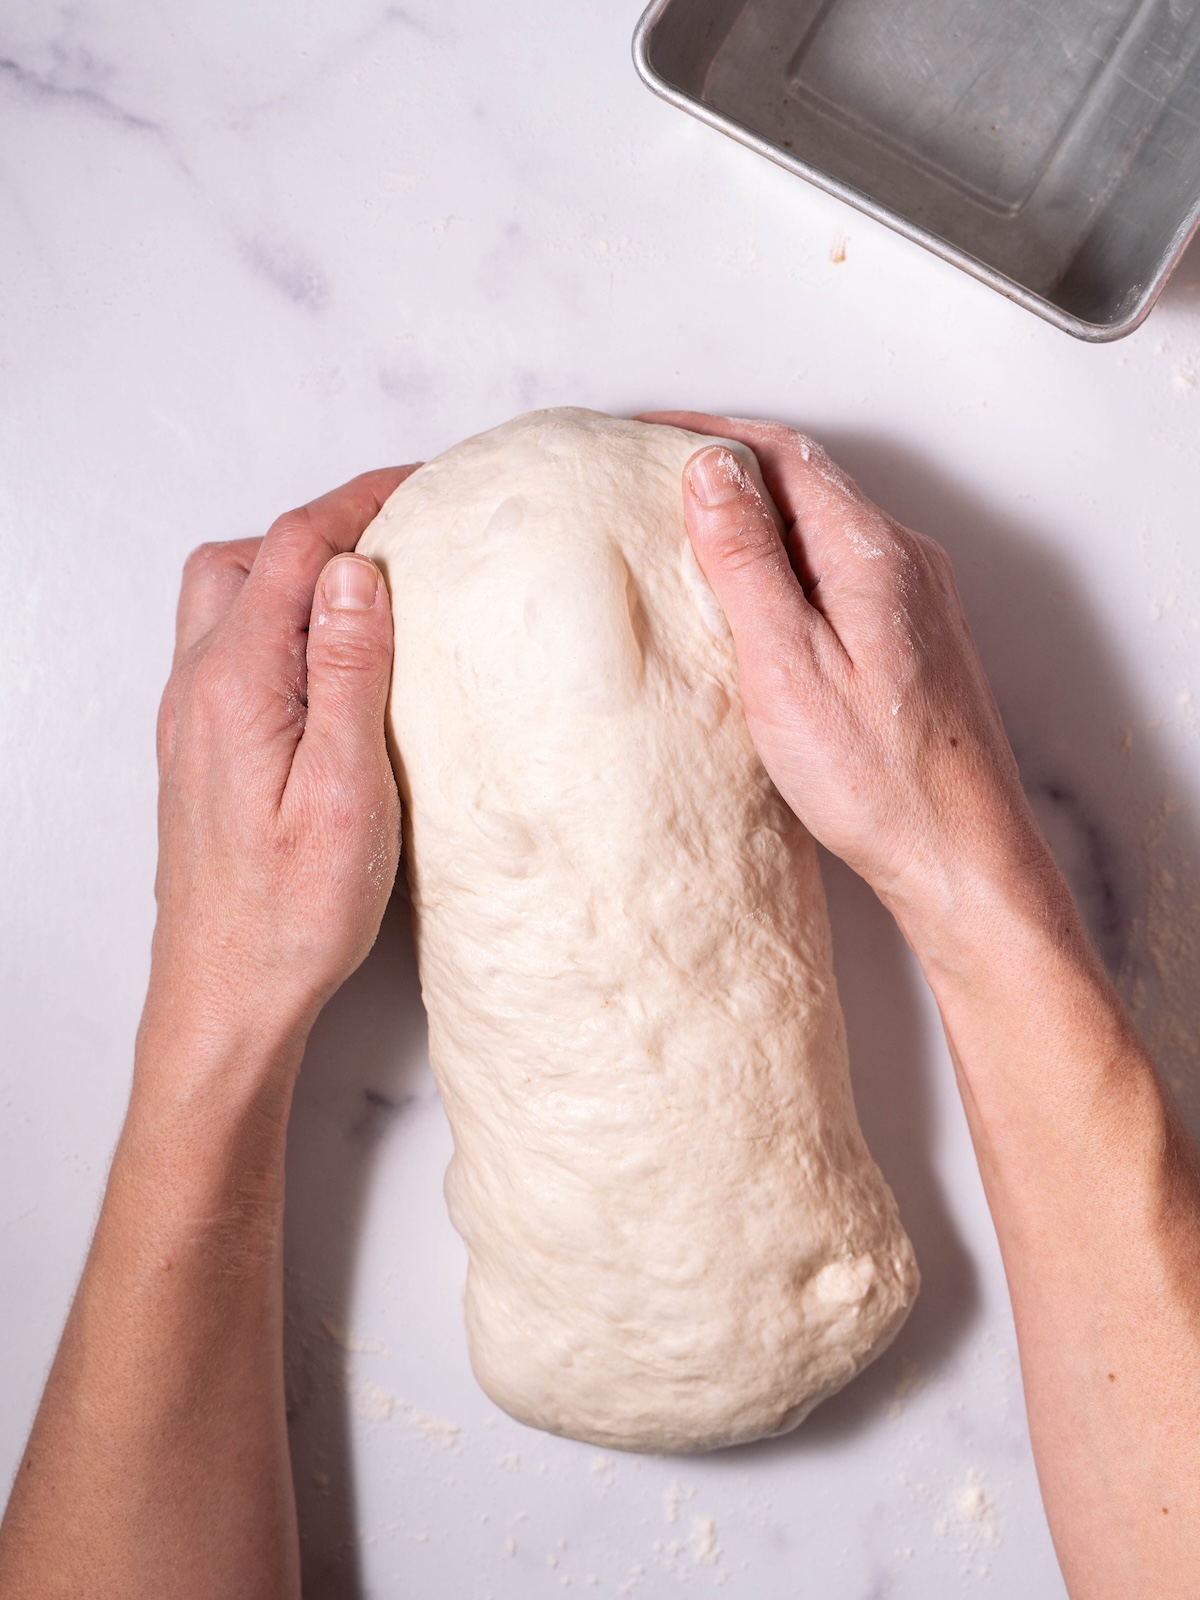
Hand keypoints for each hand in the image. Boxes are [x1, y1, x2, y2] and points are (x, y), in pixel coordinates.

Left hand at [143, 467, 415, 1066]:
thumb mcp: (344, 792)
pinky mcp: (202, 747)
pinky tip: (332, 661)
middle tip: (401, 533)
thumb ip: (346, 672)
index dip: (362, 502)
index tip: (425, 483)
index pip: (295, 548)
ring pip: (230, 597)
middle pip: (248, 557)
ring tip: (372, 592)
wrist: (225, 995)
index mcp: (235, 684)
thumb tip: (354, 571)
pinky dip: (282, 620)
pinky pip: (231, 646)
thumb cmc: (290, 915)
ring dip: (296, 573)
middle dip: (324, 527)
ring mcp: (193, 716)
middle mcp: (198, 687)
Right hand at [645, 412, 1045, 920]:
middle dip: (725, 468)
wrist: (960, 857)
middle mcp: (905, 563)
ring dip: (752, 519)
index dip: (707, 433)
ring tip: (683, 535)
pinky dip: (782, 567)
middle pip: (804, 483)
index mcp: (873, 554)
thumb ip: (748, 559)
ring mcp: (913, 603)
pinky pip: (836, 574)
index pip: (782, 454)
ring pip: (819, 529)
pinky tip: (748, 604)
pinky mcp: (910, 643)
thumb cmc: (880, 779)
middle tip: (649, 480)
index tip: (641, 436)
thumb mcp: (788, 663)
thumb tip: (711, 468)